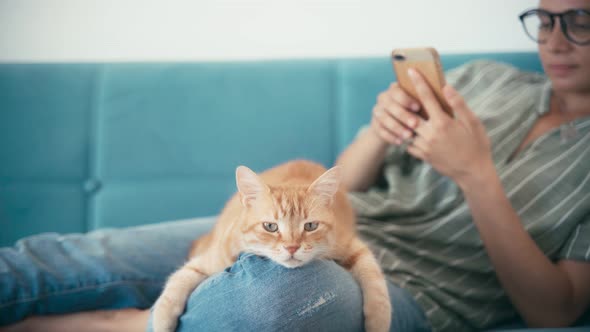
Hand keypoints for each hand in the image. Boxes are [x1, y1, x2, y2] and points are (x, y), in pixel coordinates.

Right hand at [368, 82, 422, 144]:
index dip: (407, 100)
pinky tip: (400, 142)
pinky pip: (380, 131)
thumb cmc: (416, 112)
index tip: (418, 108)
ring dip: (397, 127)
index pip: (397, 91)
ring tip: (409, 136)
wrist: (397, 125)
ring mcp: (377, 111)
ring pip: (385, 119)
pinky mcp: (374, 124)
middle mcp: (383, 97)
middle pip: (390, 105)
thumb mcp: (420, 103)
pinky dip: (391, 137)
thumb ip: (427, 98)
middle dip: (403, 115)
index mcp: (395, 89)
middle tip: (415, 124)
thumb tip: (443, 90)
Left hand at [405, 69, 494, 186]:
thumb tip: (446, 87)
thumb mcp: (473, 123)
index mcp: (443, 123)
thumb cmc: (477, 145)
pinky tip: (412, 132)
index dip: (418, 82)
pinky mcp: (422, 156)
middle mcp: (430, 134)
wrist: (473, 173)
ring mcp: (424, 146)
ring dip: (406, 119)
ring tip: (406, 111)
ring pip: (408, 128)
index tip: (411, 70)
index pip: (426, 97)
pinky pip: (409, 143)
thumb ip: (458, 104)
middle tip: (401, 91)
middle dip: (405, 101)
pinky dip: (409, 136)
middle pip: (410, 112)